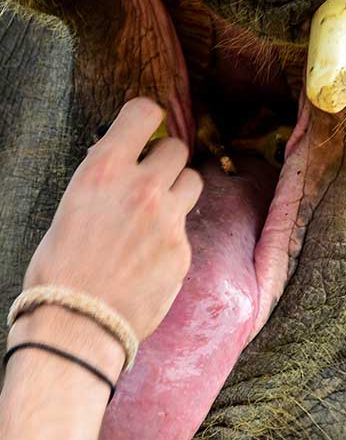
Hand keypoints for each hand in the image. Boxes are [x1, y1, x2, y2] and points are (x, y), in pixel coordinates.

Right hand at [21, 97, 202, 345]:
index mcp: (105, 169)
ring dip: (178, 190)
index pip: (144, 113)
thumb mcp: (71, 206)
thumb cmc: (59, 270)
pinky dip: (173, 236)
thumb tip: (121, 160)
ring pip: (192, 181)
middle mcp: (142, 187)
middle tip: (150, 178)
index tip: (146, 128)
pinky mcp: (183, 249)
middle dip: (165, 160)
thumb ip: (104, 178)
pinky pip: (186, 228)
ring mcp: (168, 218)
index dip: (147, 118)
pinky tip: (149, 256)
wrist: (76, 326)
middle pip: (177, 148)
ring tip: (156, 214)